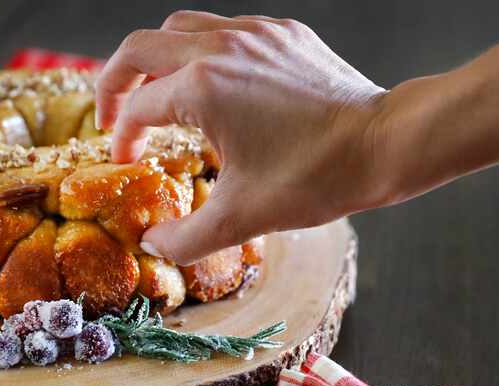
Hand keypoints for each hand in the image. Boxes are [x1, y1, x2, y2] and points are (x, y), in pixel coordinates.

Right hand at [95, 11, 390, 264]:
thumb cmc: (316, 177)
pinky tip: (213, 86)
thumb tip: (152, 245)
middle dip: (115, 83)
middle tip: (113, 116)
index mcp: (203, 86)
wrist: (385, 145)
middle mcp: (222, 47)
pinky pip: (225, 29)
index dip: (123, 139)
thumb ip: (185, 238)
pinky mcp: (283, 34)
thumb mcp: (242, 218)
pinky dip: (202, 53)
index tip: (128, 161)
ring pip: (180, 28)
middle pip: (140, 48)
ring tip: (156, 96)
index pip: (138, 108)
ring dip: (156, 61)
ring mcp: (255, 33)